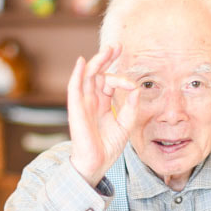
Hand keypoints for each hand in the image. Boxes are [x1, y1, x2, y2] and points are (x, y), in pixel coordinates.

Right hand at [67, 45, 139, 186]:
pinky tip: (81, 62)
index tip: (132, 85)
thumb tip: (136, 88)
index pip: (110, 83)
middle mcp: (91, 101)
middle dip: (106, 59)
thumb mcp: (126, 124)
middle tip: (116, 46)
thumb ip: (131, 106)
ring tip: (107, 49)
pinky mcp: (76, 109)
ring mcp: (82, 103)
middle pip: (97, 74)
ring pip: (87, 76)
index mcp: (102, 104)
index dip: (121, 79)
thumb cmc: (108, 147)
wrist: (96, 163)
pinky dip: (77, 74)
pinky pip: (74, 88)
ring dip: (96, 61)